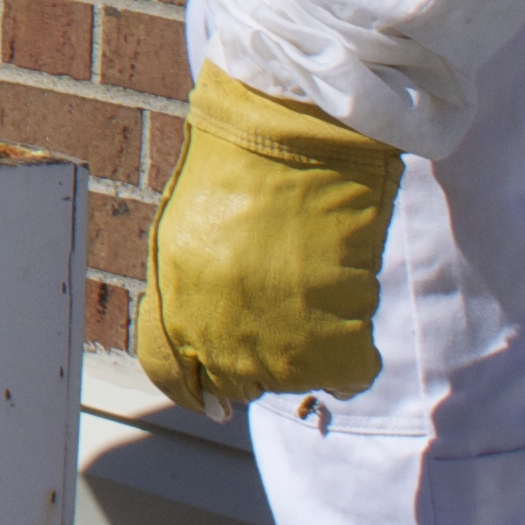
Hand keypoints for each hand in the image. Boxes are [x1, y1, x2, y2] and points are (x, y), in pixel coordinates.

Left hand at [127, 70, 398, 407]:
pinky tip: (352, 311)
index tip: (213, 395)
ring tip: (319, 294)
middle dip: (258, 360)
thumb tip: (209, 331)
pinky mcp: (332, 343)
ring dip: (309, 351)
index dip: (194, 387)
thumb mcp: (193, 228)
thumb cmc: (242, 160)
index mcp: (171, 298)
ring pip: (294, 379)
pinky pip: (347, 375)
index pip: (168, 372)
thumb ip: (196, 287)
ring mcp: (273, 345)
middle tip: (285, 321)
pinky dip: (355, 354)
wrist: (294, 130)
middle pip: (235, 383)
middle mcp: (214, 333)